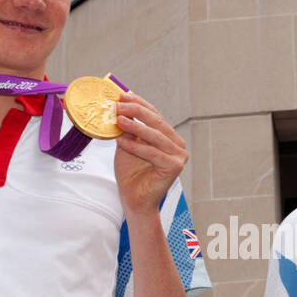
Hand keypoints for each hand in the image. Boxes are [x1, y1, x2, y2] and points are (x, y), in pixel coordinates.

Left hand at [112, 91, 187, 217]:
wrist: (135, 201)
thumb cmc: (131, 176)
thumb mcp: (127, 145)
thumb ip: (127, 129)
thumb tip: (119, 108)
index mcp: (169, 137)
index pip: (155, 115)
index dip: (139, 103)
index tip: (122, 95)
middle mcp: (177, 145)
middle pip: (156, 122)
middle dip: (136, 111)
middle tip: (118, 105)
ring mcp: (179, 156)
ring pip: (154, 136)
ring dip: (134, 126)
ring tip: (117, 119)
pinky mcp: (174, 167)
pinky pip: (152, 152)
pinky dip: (135, 146)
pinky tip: (120, 141)